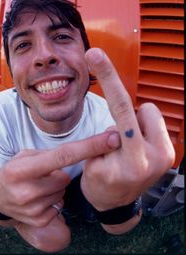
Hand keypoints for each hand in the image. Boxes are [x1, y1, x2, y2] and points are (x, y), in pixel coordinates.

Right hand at [0, 130, 120, 225]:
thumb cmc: (14, 171)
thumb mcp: (23, 156)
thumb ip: (48, 155)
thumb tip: (79, 154)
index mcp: (21, 169)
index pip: (64, 155)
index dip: (90, 146)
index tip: (111, 139)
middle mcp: (26, 190)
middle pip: (65, 176)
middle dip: (59, 173)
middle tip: (43, 174)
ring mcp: (32, 209)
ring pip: (63, 190)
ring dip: (56, 187)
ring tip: (38, 186)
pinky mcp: (39, 221)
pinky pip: (60, 205)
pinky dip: (54, 200)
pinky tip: (39, 198)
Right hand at [81, 48, 174, 210]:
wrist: (116, 204)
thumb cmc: (99, 185)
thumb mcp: (91, 165)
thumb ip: (104, 140)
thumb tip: (117, 126)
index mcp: (131, 162)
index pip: (120, 108)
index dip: (108, 78)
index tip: (96, 55)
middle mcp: (156, 157)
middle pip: (138, 106)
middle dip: (117, 97)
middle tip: (98, 66)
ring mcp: (166, 154)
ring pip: (147, 111)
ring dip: (133, 118)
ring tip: (123, 140)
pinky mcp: (169, 151)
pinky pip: (152, 120)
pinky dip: (141, 124)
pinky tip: (133, 141)